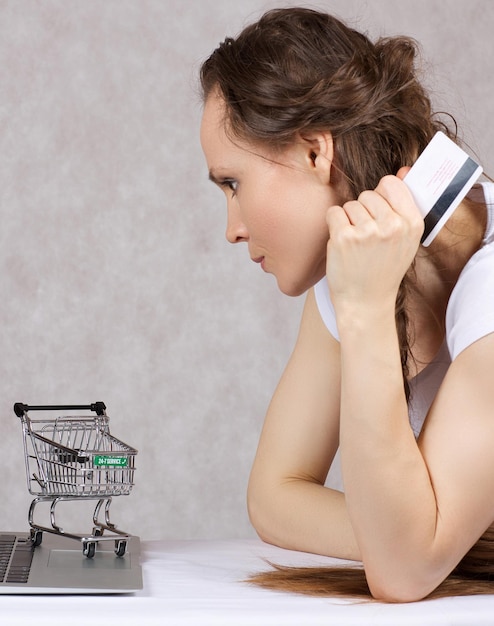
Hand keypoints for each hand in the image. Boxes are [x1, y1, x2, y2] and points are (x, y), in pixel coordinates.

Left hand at [325, 172, 423, 311]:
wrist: (366, 303)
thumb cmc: (383, 270)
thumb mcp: (405, 240)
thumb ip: (404, 205)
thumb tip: (404, 169)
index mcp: (412, 224)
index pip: (391, 184)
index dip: (380, 196)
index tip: (378, 213)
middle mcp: (393, 225)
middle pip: (368, 194)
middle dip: (363, 211)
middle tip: (366, 238)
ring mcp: (368, 231)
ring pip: (350, 204)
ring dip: (348, 220)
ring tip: (356, 244)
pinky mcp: (344, 237)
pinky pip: (334, 213)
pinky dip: (334, 226)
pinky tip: (342, 244)